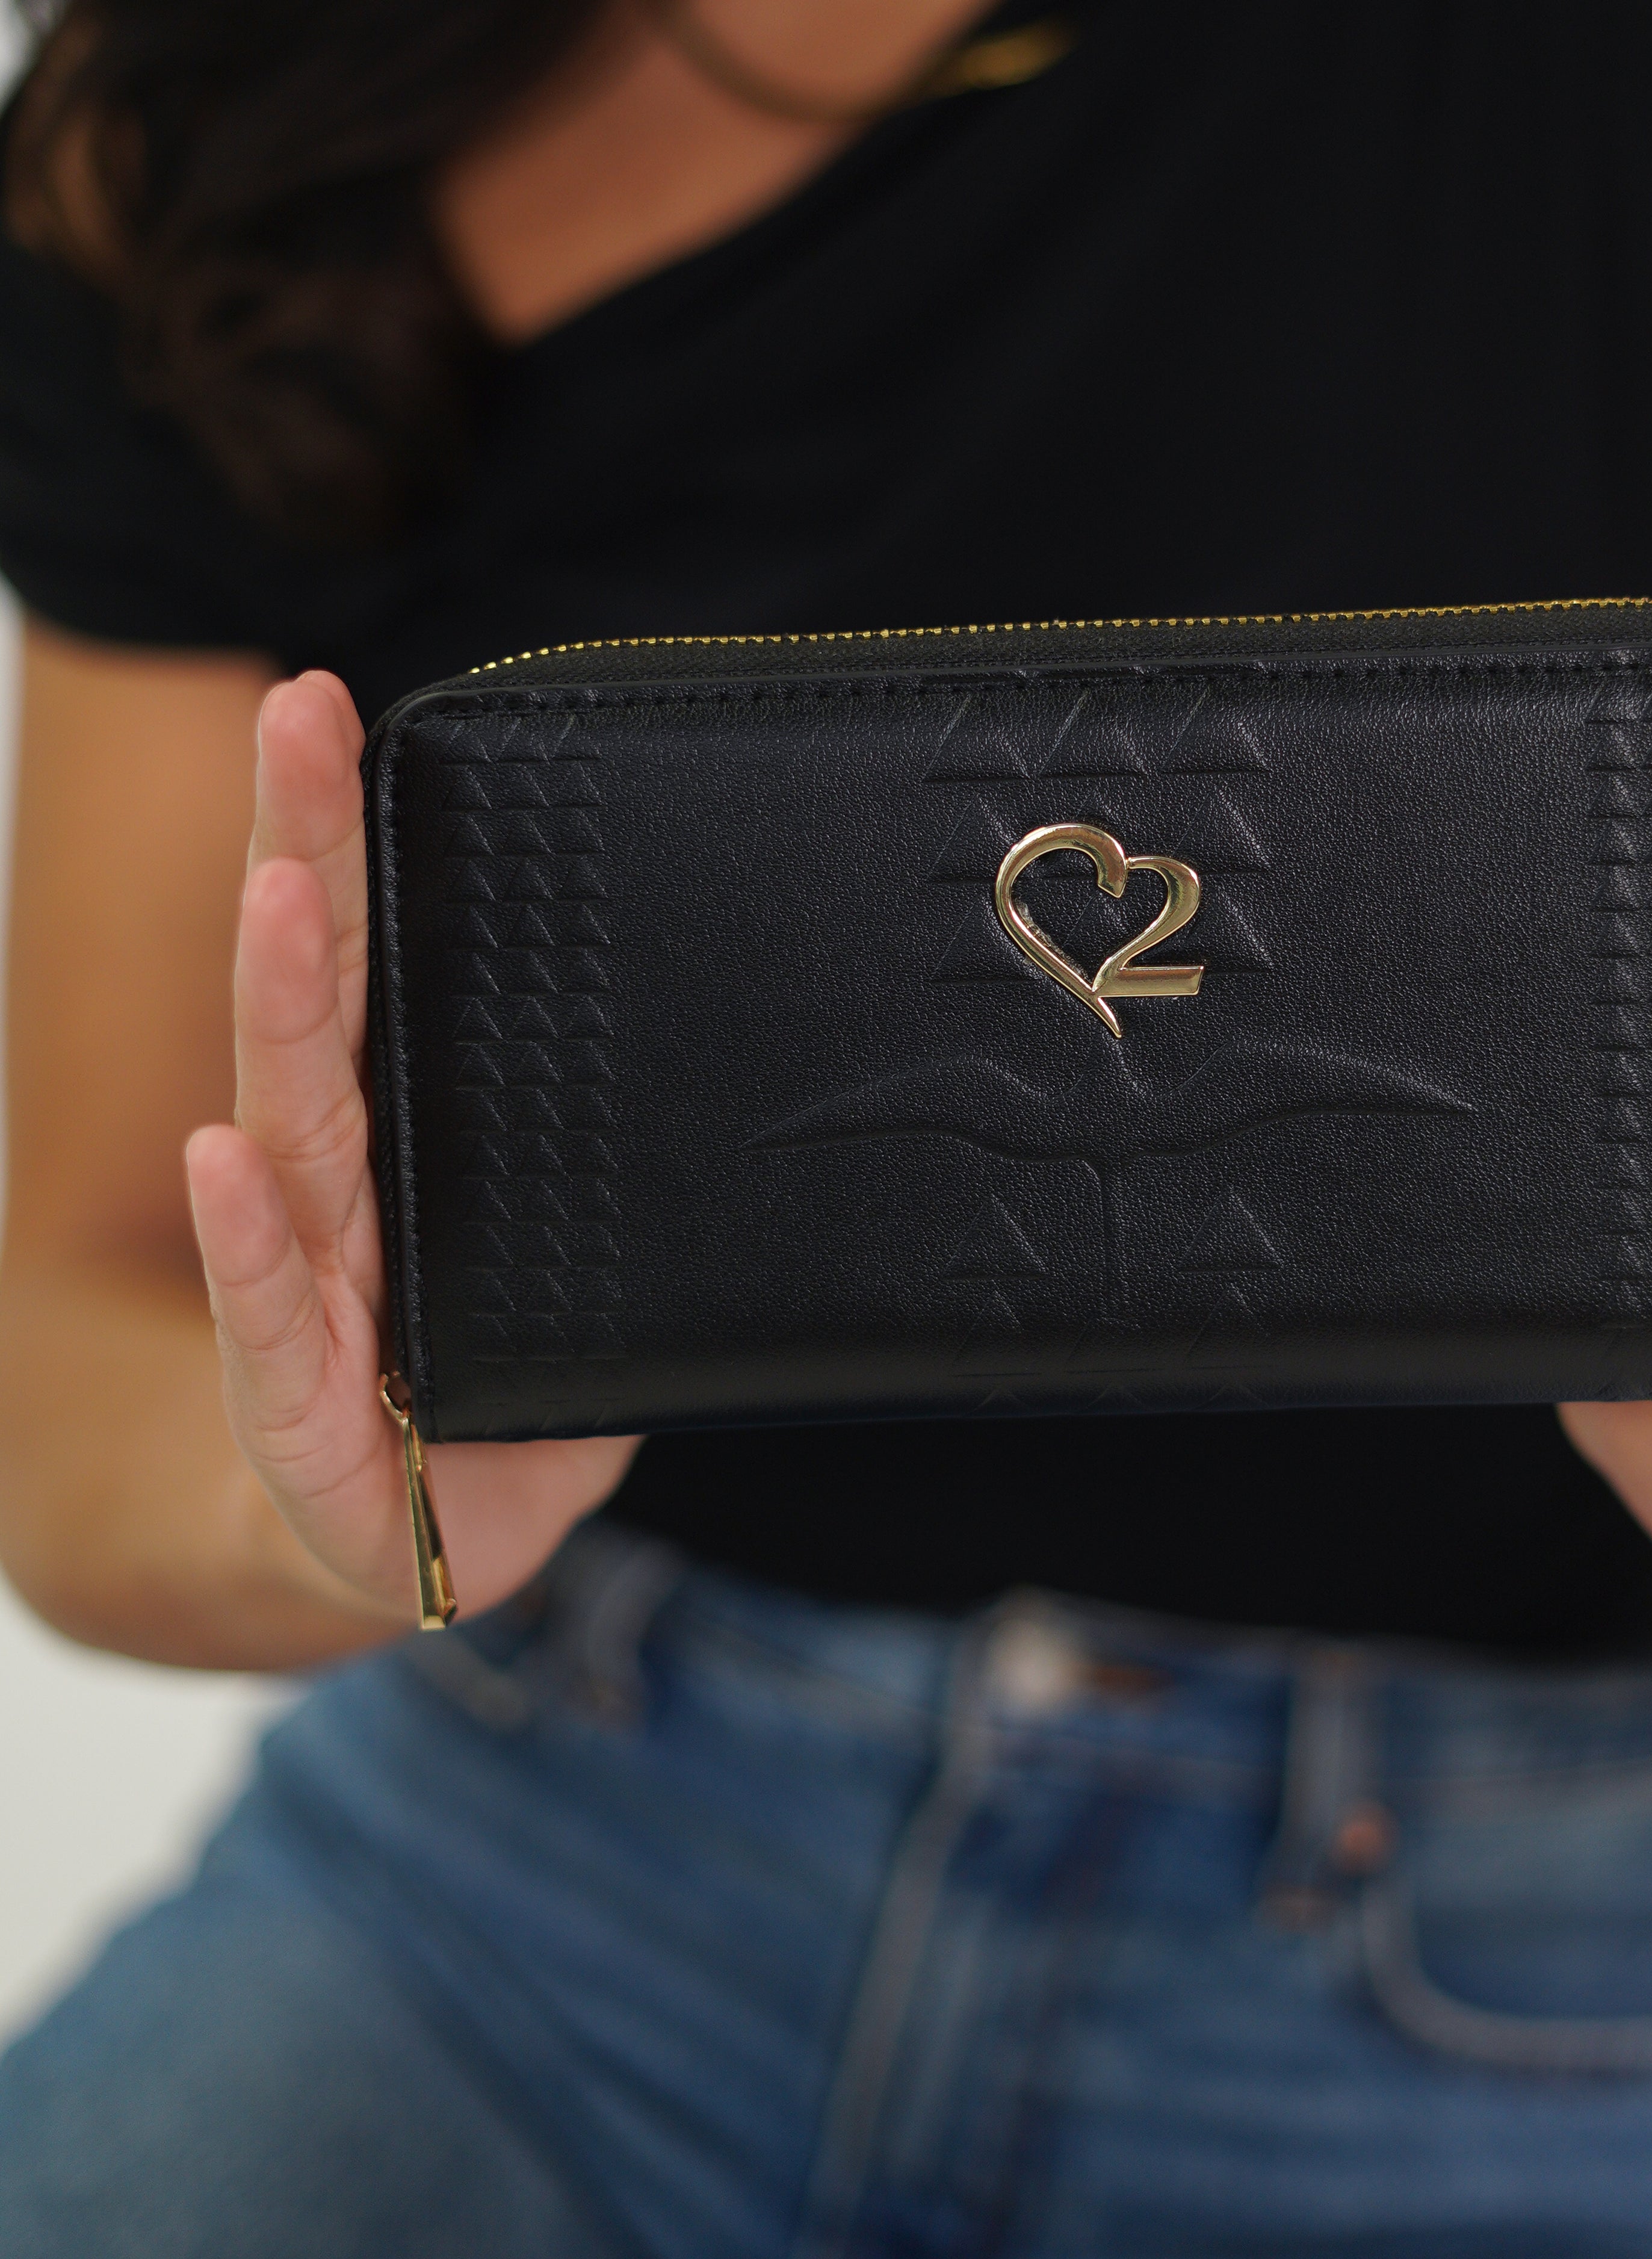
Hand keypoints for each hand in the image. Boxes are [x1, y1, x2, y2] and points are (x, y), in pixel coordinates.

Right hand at [184, 671, 638, 1625]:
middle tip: (300, 723)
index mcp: (404, 1136)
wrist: (420, 1551)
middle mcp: (339, 1192)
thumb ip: (667, 1174)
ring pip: (296, 1130)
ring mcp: (305, 1293)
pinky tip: (225, 1157)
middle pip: (324, 1006)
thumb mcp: (612, 1267)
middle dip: (305, 856)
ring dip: (284, 1007)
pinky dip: (251, 1242)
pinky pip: (277, 1320)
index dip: (350, 835)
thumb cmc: (505, 1387)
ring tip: (279, 895)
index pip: (374, 961)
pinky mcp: (303, 1412)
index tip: (339, 707)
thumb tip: (819, 1062)